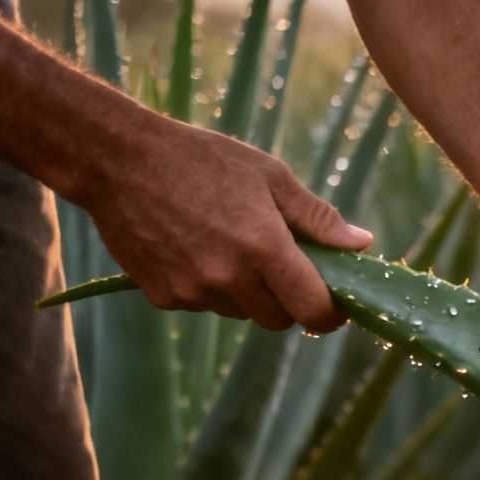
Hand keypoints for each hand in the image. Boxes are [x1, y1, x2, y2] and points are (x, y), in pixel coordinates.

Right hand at [78, 116, 373, 331]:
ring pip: (242, 313)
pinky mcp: (164, 297)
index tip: (335, 305)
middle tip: (284, 267)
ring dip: (249, 294)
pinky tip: (197, 248)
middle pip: (279, 320)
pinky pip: (204, 305)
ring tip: (233, 245)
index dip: (330, 314)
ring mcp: (193, 291)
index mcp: (264, 248)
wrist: (118, 161)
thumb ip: (318, 217)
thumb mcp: (270, 176)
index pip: (313, 310)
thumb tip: (362, 244)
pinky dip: (211, 289)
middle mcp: (229, 278)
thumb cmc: (202, 160)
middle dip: (290, 301)